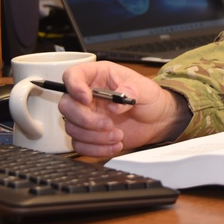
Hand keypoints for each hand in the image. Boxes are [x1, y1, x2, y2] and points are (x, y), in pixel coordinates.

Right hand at [58, 61, 190, 156]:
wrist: (157, 120)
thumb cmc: (150, 98)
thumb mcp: (146, 89)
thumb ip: (131, 91)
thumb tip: (114, 105)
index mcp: (99, 76)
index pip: (73, 75)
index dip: (74, 86)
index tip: (87, 98)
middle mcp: (88, 95)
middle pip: (66, 105)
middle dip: (85, 118)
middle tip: (107, 124)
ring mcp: (87, 115)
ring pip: (72, 127)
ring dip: (94, 136)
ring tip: (118, 135)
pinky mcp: (89, 134)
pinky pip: (80, 144)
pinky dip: (96, 149)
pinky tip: (115, 145)